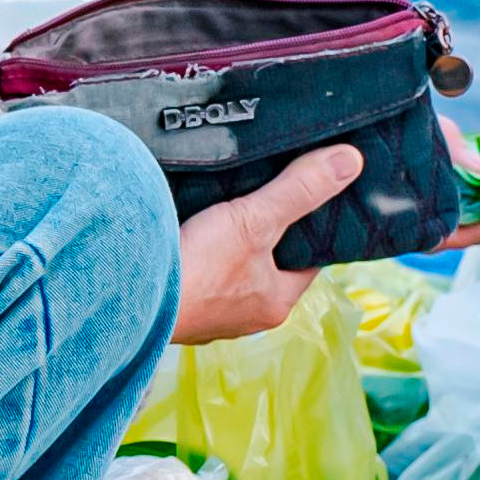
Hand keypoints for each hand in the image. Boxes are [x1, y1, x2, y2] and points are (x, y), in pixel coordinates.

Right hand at [173, 145, 363, 344]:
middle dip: (264, 234)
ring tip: (223, 209)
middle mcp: (245, 317)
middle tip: (261, 195)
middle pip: (268, 265)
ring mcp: (208, 316)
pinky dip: (197, 255)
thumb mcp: (255, 219)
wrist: (128, 301)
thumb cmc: (197, 270)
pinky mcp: (177, 308)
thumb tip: (351, 162)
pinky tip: (188, 232)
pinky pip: (196, 277)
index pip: (307, 261)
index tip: (306, 198)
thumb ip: (299, 190)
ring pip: (230, 272)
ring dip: (227, 246)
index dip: (309, 229)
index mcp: (276, 303)